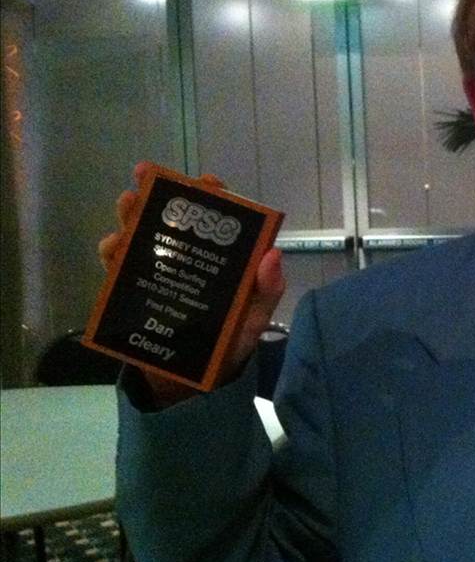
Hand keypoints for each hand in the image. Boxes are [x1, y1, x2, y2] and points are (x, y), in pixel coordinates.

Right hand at [98, 161, 285, 405]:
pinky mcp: (133, 294)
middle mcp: (187, 259)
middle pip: (173, 220)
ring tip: (128, 204)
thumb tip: (273, 254)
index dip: (212, 196)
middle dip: (160, 195)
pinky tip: (113, 248)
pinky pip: (118, 271)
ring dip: (132, 217)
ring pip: (141, 237)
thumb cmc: (231, 344)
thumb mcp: (255, 318)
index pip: (217, 221)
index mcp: (220, 260)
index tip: (205, 181)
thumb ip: (267, 290)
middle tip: (148, 177)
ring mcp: (159, 273)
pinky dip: (113, 255)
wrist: (194, 384)